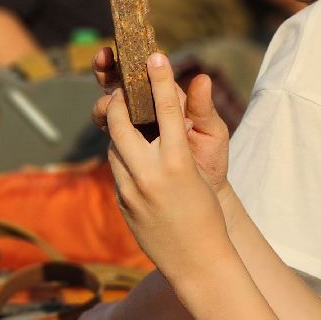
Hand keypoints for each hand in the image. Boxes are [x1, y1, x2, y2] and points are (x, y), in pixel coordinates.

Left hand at [105, 53, 233, 281]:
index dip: (160, 79)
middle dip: (117, 103)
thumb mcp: (200, 173)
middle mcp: (151, 174)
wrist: (198, 262)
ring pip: (114, 147)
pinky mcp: (122, 204)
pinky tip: (136, 164)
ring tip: (131, 129)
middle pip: (122, 123)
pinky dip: (124, 161)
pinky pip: (117, 171)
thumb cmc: (206, 214)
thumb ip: (181, 142)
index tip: (154, 56)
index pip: (167, 110)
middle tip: (121, 93)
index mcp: (178, 162)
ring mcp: (131, 191)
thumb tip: (172, 110)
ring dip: (120, 134)